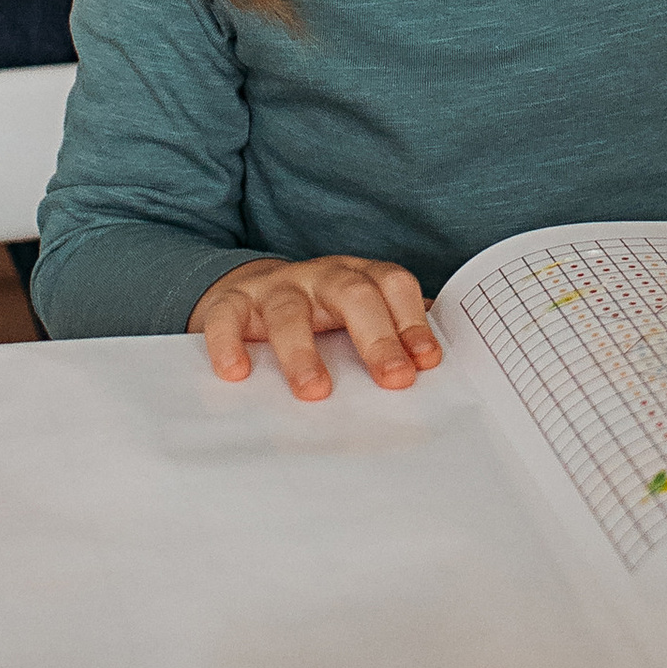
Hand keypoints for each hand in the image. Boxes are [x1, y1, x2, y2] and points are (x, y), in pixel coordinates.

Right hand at [190, 255, 443, 400]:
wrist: (245, 294)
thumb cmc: (316, 315)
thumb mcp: (355, 318)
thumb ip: (393, 333)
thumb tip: (439, 365)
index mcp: (357, 277)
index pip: (392, 285)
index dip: (412, 321)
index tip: (427, 362)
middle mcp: (319, 276)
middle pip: (352, 293)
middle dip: (377, 337)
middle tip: (394, 380)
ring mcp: (274, 287)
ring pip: (290, 309)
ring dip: (303, 351)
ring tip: (315, 391)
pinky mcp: (231, 303)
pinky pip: (227, 317)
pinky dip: (230, 343)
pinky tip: (237, 372)